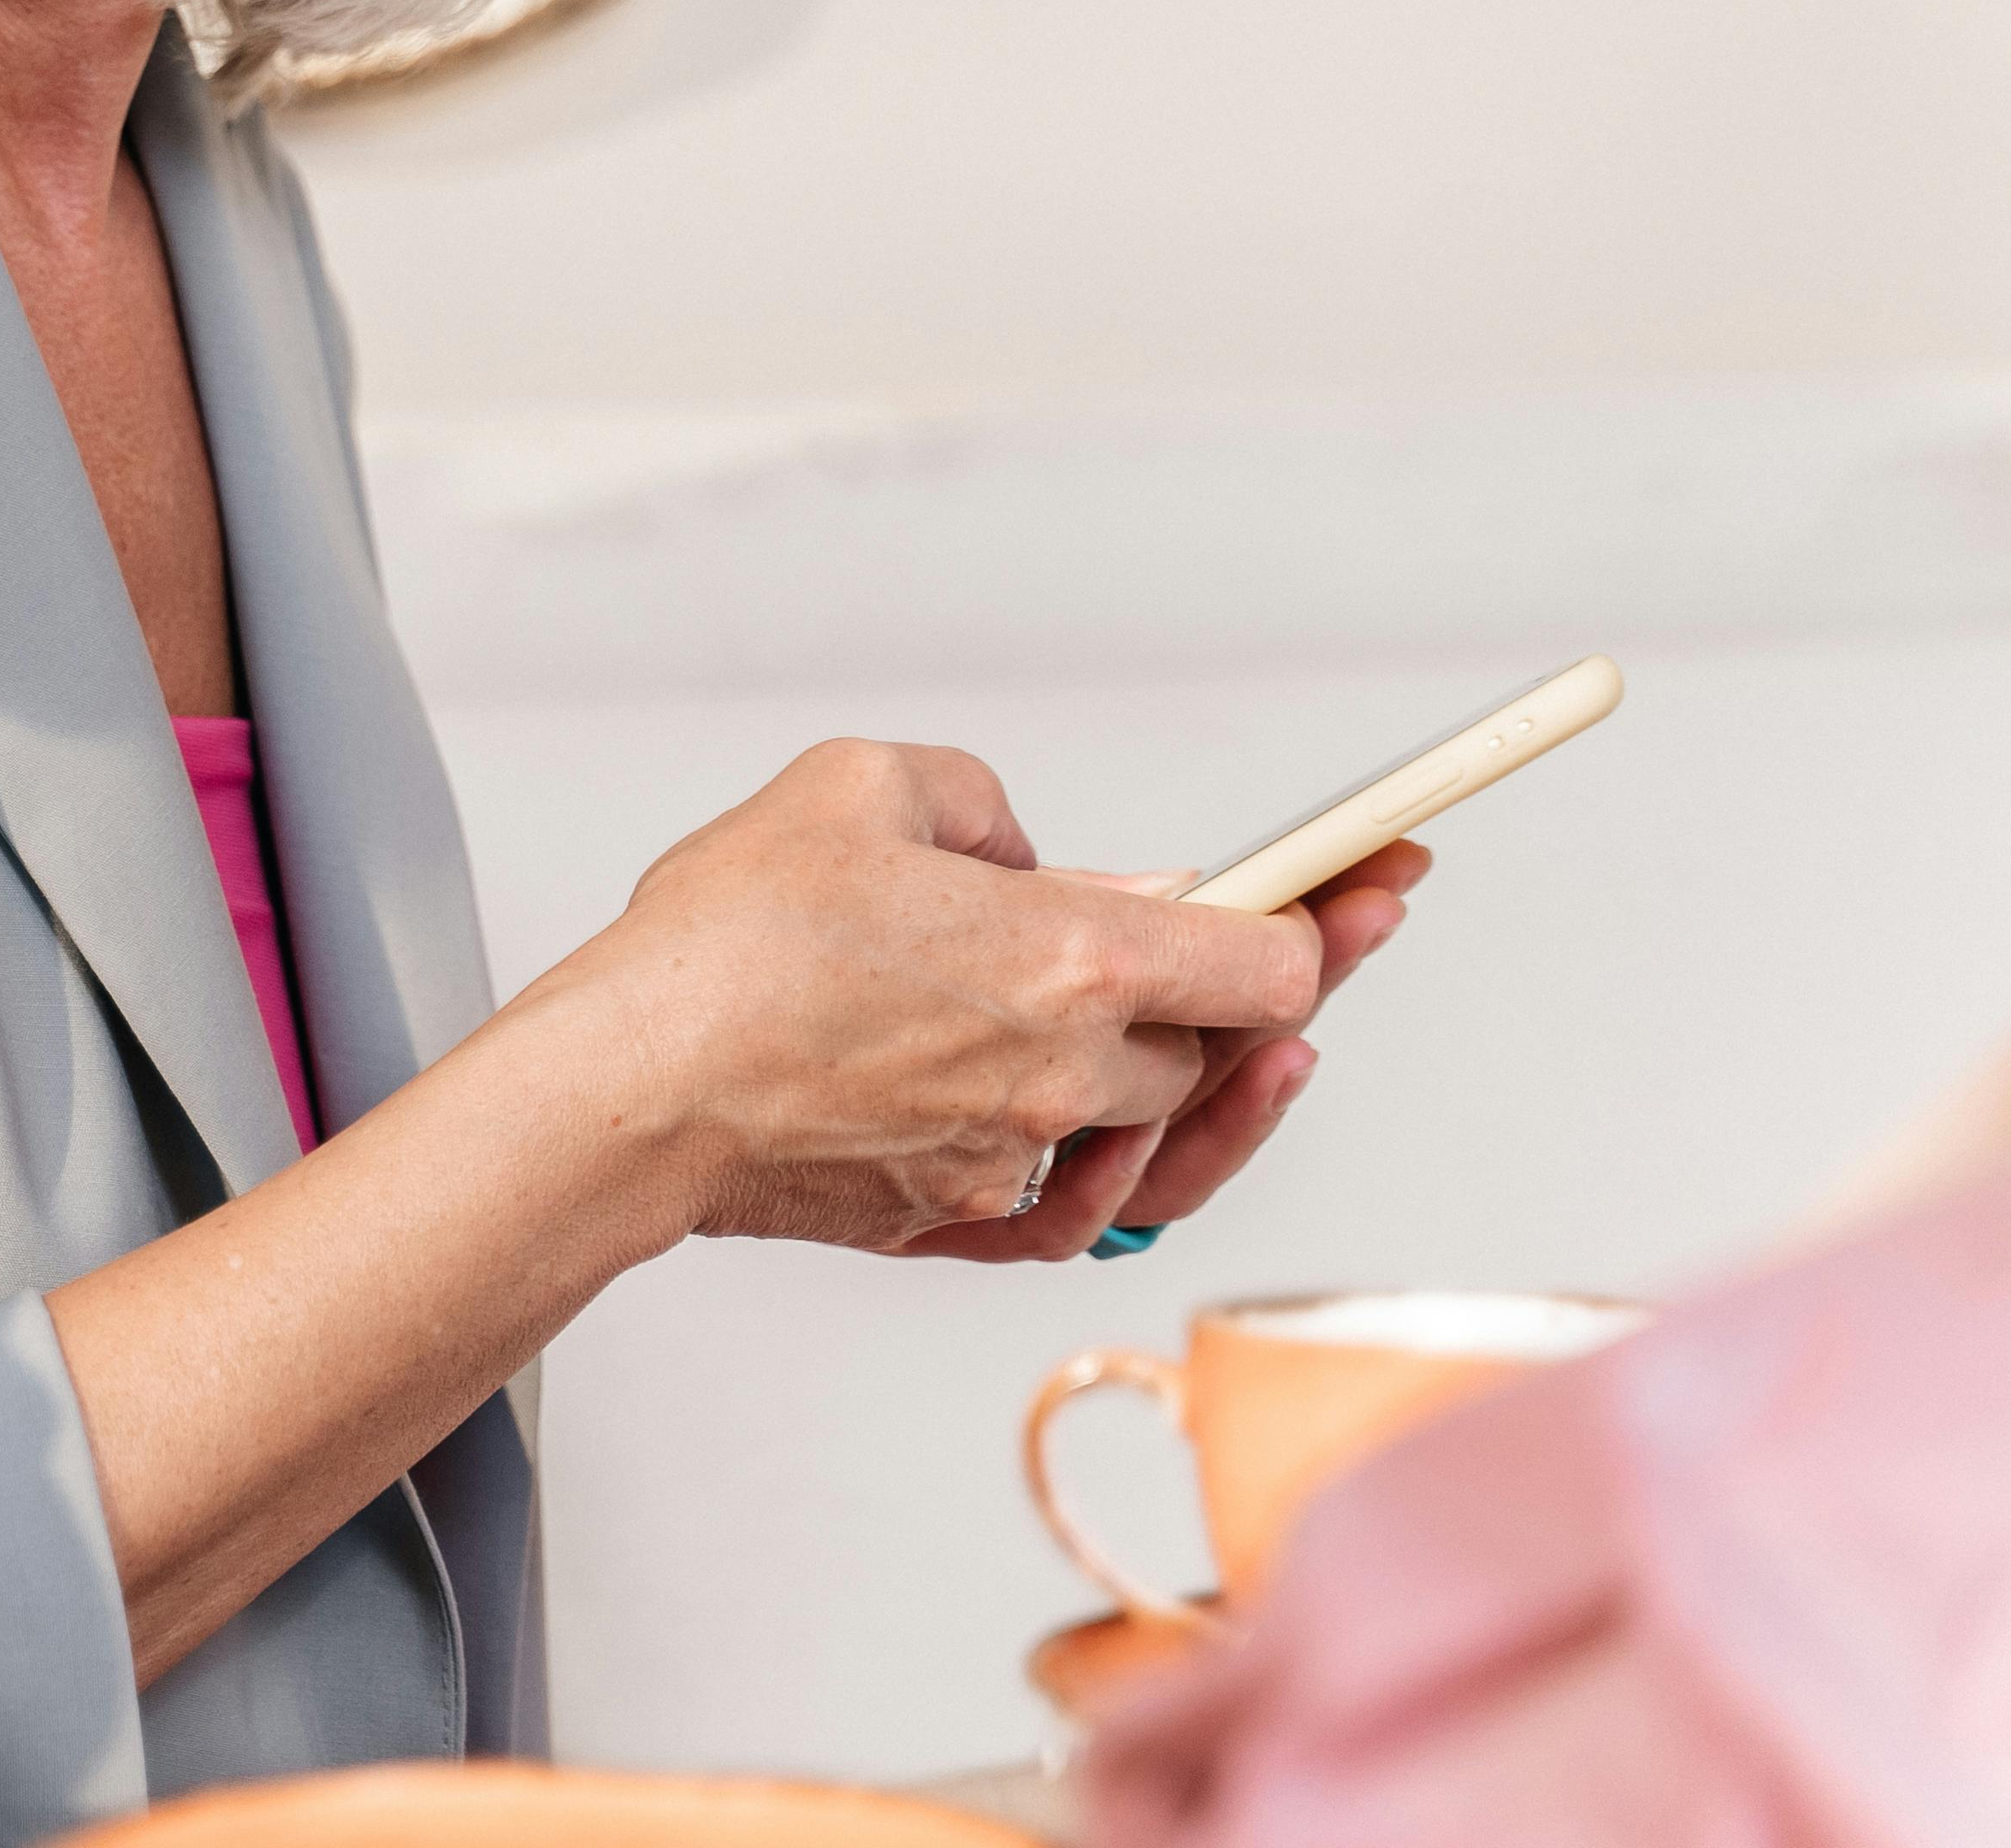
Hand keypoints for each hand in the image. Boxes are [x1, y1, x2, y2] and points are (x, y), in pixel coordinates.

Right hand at [539, 740, 1327, 1259]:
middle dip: (1268, 990)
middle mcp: (1067, 1077)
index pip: (1266, 962)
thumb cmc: (723, 943)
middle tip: (1314, 933)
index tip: (1383, 883)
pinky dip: (1118, 1172)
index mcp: (1069, 961)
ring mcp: (1015, 1165)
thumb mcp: (853, 788)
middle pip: (1224, 1047)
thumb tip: (1031, 860)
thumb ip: (978, 807)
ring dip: (1222, 1090)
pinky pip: (1077, 1213)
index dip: (1335, 918)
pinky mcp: (951, 1222)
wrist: (627, 1092)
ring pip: (1164, 1135)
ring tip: (1267, 1052)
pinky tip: (1129, 1131)